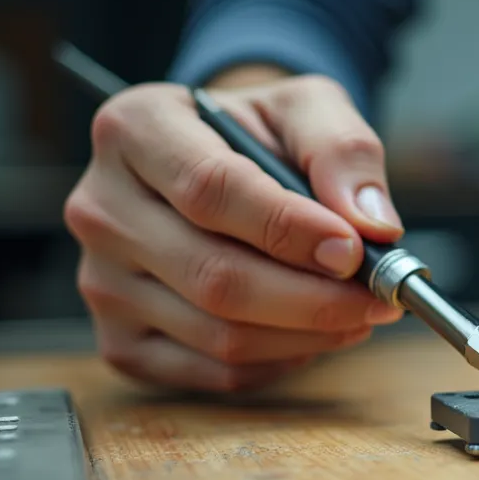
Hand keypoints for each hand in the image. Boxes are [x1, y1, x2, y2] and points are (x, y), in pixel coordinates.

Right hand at [64, 75, 405, 391]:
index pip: (210, 190)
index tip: (354, 250)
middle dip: (312, 298)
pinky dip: (278, 362)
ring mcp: (102, 282)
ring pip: (218, 334)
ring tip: (358, 312)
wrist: (222, 163)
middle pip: (215, 276)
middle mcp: (101, 207)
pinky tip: (310, 334)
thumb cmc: (262, 134)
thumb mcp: (309, 106)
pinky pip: (212, 373)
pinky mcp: (122, 341)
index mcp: (135, 129)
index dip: (289, 229)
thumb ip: (343, 150)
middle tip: (377, 297)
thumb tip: (372, 225)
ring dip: (307, 335)